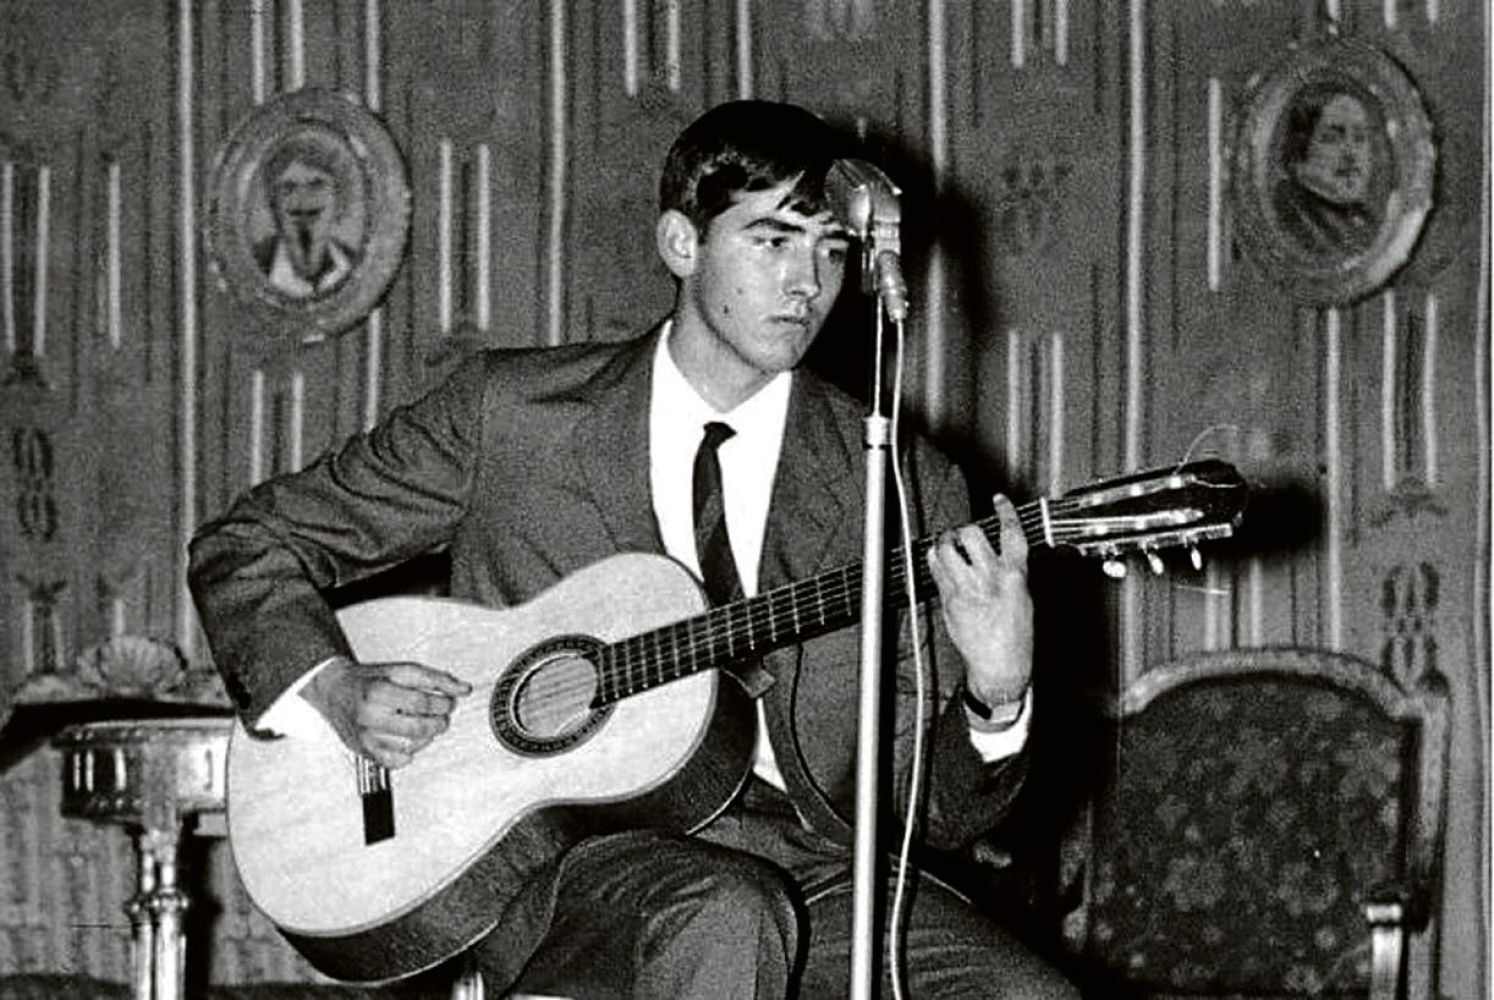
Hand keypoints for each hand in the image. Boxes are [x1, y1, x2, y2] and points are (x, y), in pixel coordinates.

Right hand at [300, 656, 471, 768]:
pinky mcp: (365, 752)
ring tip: (427, 725)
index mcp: (377, 691)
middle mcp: (369, 716)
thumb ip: (435, 679)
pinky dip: (410, 752)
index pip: (421, 702)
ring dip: (427, 737)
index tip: (448, 701)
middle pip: (418, 727)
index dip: (442, 703)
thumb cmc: (368, 680)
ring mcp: (366, 737)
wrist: (334, 692)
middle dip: (439, 722)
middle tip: (442, 715)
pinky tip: (409, 738)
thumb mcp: (400, 670)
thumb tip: (463, 689)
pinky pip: (396, 761)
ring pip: (410, 746)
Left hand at [925, 494, 1032, 705]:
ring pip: (946, 548)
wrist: (999, 667)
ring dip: (945, 542)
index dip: (1005, 512)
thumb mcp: (1024, 598)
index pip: (1011, 534)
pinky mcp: (948, 600)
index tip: (999, 501)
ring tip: (949, 546)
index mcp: (1014, 577)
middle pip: (971, 534)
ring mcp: (965, 589)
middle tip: (964, 535)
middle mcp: (988, 579)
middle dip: (965, 531)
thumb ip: (1011, 571)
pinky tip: (940, 564)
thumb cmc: (1015, 637)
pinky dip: (935, 561)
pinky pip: (935, 570)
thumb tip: (1000, 552)